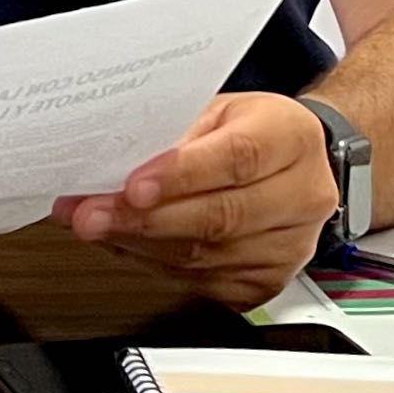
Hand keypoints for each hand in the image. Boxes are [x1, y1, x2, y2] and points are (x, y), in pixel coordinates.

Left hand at [51, 92, 339, 307]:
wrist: (297, 163)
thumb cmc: (253, 130)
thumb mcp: (217, 110)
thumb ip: (174, 135)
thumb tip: (109, 162)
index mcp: (292, 139)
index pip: (237, 159)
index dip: (181, 175)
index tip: (132, 185)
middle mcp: (301, 196)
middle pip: (220, 217)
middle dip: (145, 219)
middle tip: (91, 214)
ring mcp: (289, 247)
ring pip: (206, 256)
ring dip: (140, 244)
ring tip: (96, 226)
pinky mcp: (268, 283)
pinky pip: (203, 282)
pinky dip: (156, 264)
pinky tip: (128, 245)